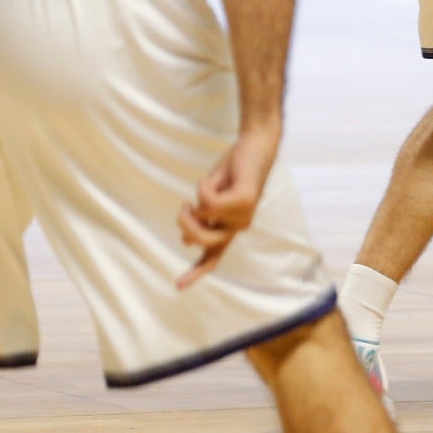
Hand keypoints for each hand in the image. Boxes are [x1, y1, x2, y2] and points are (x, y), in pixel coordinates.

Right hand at [176, 127, 279, 288]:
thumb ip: (201, 220)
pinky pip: (208, 202)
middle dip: (184, 225)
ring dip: (193, 204)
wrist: (255, 146)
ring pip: (202, 218)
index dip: (196, 271)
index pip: (213, 256)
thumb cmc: (232, 172)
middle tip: (183, 207)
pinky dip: (202, 187)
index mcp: (231, 227)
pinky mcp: (244, 201)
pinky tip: (209, 178)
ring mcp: (243, 215)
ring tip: (200, 188)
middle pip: (199, 240)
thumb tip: (186, 241)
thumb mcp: (211, 199)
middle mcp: (239, 226)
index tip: (177, 286)